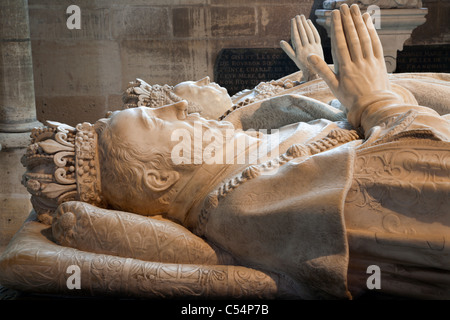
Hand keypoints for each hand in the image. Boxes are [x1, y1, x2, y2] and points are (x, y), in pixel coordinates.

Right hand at [280, 15, 323, 81]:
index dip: (294, 28)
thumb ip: (288, 49)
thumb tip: (281, 41)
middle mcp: (307, 48)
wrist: (314, 71)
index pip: (296, 37)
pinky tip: (309, 22)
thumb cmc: (302, 64)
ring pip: (309, 33)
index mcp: (299, 51)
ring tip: (302, 17)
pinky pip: (316, 35)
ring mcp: (313, 47)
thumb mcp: (293, 58)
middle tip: (298, 16)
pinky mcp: (319, 46)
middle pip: (303, 33)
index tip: (293, 20)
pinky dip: (313, 28)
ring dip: (306, 24)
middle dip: (300, 24)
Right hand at [307, 4, 402, 127]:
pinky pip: (376, 44)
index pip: (341, 43)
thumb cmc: (350, 98)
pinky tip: (368, 21)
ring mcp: (370, 61)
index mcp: (346, 68)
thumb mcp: (334, 86)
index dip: (338, 27)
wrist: (373, 106)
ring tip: (356, 9)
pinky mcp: (380, 62)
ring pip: (365, 38)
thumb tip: (310, 56)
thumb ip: (322, 70)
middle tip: (344, 6)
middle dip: (348, 20)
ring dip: (360, 22)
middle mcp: (359, 62)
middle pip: (353, 37)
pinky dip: (372, 31)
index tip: (335, 15)